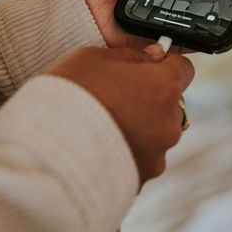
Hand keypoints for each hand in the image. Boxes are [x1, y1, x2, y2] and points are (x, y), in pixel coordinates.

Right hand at [45, 44, 194, 186]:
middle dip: (150, 98)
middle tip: (118, 96)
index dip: (165, 66)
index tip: (150, 67)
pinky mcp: (143, 176)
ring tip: (105, 124)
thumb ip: (132, 55)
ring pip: (157, 131)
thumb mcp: (95, 58)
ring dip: (141, 126)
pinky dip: (129, 149)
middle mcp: (168, 122)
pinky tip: (103, 144)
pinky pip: (142, 156)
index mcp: (162, 86)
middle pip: (170, 103)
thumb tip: (153, 55)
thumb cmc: (70, 97)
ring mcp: (157, 152)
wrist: (48, 149)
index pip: (183, 69)